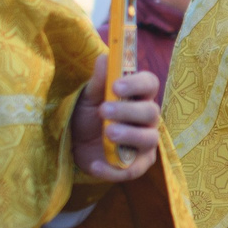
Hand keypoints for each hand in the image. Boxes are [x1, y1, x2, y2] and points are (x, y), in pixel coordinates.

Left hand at [74, 56, 161, 180]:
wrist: (76, 146)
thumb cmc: (88, 116)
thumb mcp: (89, 98)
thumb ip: (99, 81)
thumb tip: (105, 57)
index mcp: (138, 96)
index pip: (150, 83)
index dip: (137, 84)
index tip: (117, 86)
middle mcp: (147, 118)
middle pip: (151, 111)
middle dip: (128, 111)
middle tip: (104, 111)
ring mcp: (146, 142)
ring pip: (149, 138)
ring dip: (129, 135)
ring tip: (107, 133)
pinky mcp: (138, 164)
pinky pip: (134, 169)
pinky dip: (115, 170)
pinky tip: (95, 164)